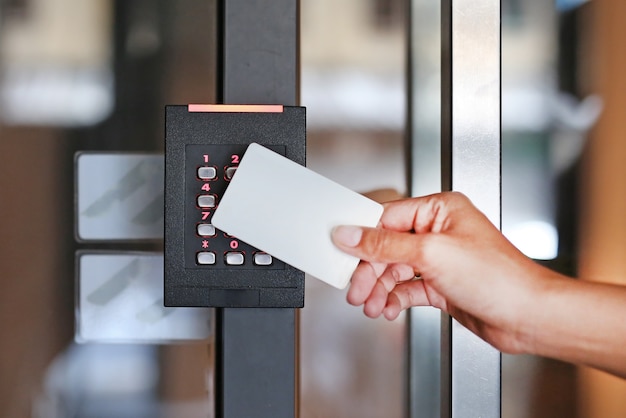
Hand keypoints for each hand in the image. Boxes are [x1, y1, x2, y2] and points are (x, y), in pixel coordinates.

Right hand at [331, 192, 555, 353]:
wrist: (529, 317)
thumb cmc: (499, 277)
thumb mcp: (431, 254)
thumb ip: (384, 245)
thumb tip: (350, 234)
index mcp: (439, 210)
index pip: (386, 218)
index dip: (362, 237)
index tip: (341, 251)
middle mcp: (439, 232)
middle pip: (387, 247)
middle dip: (369, 271)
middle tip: (355, 289)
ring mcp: (440, 260)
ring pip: (395, 270)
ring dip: (379, 289)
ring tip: (370, 305)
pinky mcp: (442, 284)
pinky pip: (407, 288)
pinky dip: (395, 299)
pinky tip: (388, 309)